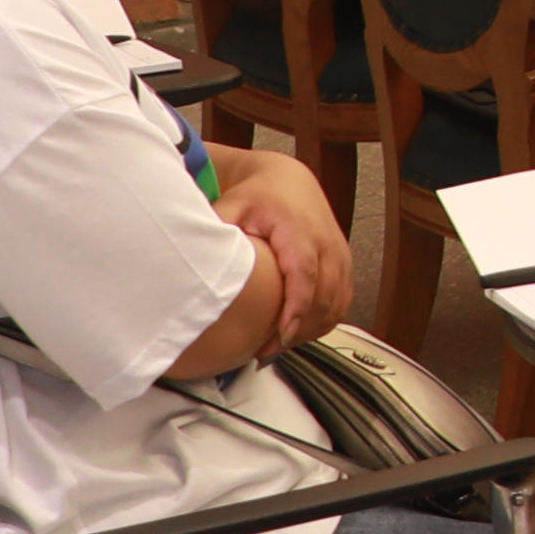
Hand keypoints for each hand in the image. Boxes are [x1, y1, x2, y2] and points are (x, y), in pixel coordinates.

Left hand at [222, 154, 356, 346]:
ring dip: (310, 330)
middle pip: (324, 296)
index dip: (296, 307)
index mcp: (299, 230)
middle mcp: (326, 243)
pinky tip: (296, 332)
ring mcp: (339, 255)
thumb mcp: (231, 207)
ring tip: (276, 344)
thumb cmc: (260, 196)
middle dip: (298, 330)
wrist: (289, 182)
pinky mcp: (344, 265)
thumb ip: (215, 231)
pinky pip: (341, 302)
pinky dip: (322, 322)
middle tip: (265, 351)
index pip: (305, 274)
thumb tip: (190, 259)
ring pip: (336, 304)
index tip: (282, 334)